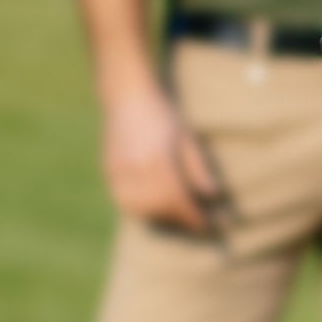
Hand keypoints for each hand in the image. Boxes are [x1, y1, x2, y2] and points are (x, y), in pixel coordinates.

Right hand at [103, 84, 223, 229]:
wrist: (128, 96)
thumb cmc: (163, 115)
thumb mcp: (187, 139)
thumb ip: (198, 170)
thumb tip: (212, 197)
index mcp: (159, 161)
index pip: (179, 201)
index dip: (194, 217)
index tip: (209, 225)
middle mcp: (136, 170)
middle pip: (160, 208)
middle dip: (179, 220)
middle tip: (195, 223)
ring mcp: (119, 172)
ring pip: (140, 209)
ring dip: (160, 218)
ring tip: (176, 216)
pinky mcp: (109, 171)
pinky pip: (124, 201)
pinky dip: (140, 209)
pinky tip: (153, 207)